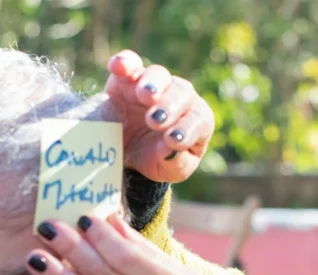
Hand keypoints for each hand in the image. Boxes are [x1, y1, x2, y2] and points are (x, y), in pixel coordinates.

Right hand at [104, 50, 214, 183]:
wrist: (123, 153)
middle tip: (155, 121)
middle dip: (169, 106)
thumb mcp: (168, 170)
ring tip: (144, 96)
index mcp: (195, 120)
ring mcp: (154, 84)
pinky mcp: (126, 78)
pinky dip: (124, 62)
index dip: (187, 128)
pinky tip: (118, 68)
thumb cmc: (154, 159)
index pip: (199, 119)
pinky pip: (129, 62)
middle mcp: (178, 96)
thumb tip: (171, 149)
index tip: (172, 140)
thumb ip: (175, 163)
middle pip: (182, 92)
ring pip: (158, 74)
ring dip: (152, 83)